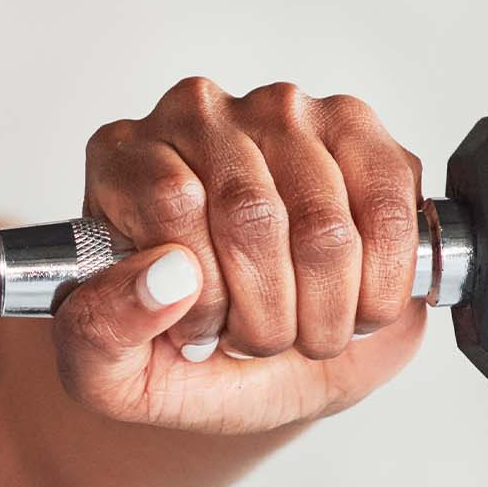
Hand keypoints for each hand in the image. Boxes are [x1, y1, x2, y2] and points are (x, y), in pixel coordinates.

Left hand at [52, 78, 429, 433]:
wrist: (261, 365)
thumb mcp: (111, 372)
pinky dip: (381, 284)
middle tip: (261, 343)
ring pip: (325, 222)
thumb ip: (99, 332)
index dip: (202, 293)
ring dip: (327, 309)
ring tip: (307, 328)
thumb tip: (162, 281)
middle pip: (252, 212)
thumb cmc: (183, 353)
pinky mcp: (359, 132)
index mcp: (125, 160)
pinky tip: (356, 302)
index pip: (173, 203)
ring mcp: (285, 114)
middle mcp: (199, 117)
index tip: (203, 336)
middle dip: (268, 315)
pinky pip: (388, 207)